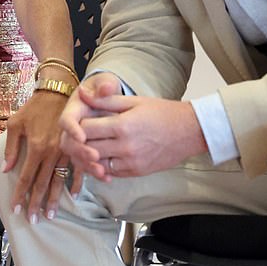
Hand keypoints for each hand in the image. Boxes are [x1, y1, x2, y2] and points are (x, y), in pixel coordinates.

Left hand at [1, 90, 80, 222]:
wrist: (58, 92)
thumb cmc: (34, 107)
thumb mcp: (16, 123)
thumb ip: (12, 148)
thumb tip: (6, 169)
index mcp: (35, 147)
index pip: (25, 178)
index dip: (20, 195)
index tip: (16, 210)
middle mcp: (51, 153)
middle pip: (42, 184)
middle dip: (36, 204)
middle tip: (33, 220)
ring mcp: (65, 152)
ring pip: (59, 181)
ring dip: (54, 199)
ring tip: (50, 214)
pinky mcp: (76, 147)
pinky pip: (77, 169)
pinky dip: (76, 183)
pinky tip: (73, 195)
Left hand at [62, 86, 206, 180]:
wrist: (189, 131)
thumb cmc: (161, 112)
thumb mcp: (133, 101)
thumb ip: (105, 100)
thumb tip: (82, 93)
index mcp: (121, 125)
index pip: (85, 129)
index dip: (77, 126)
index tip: (78, 121)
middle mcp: (124, 147)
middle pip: (88, 148)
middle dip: (80, 142)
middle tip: (79, 135)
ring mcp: (131, 162)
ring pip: (97, 164)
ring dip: (90, 156)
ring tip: (90, 145)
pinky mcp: (136, 172)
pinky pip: (111, 172)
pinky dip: (103, 166)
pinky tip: (104, 155)